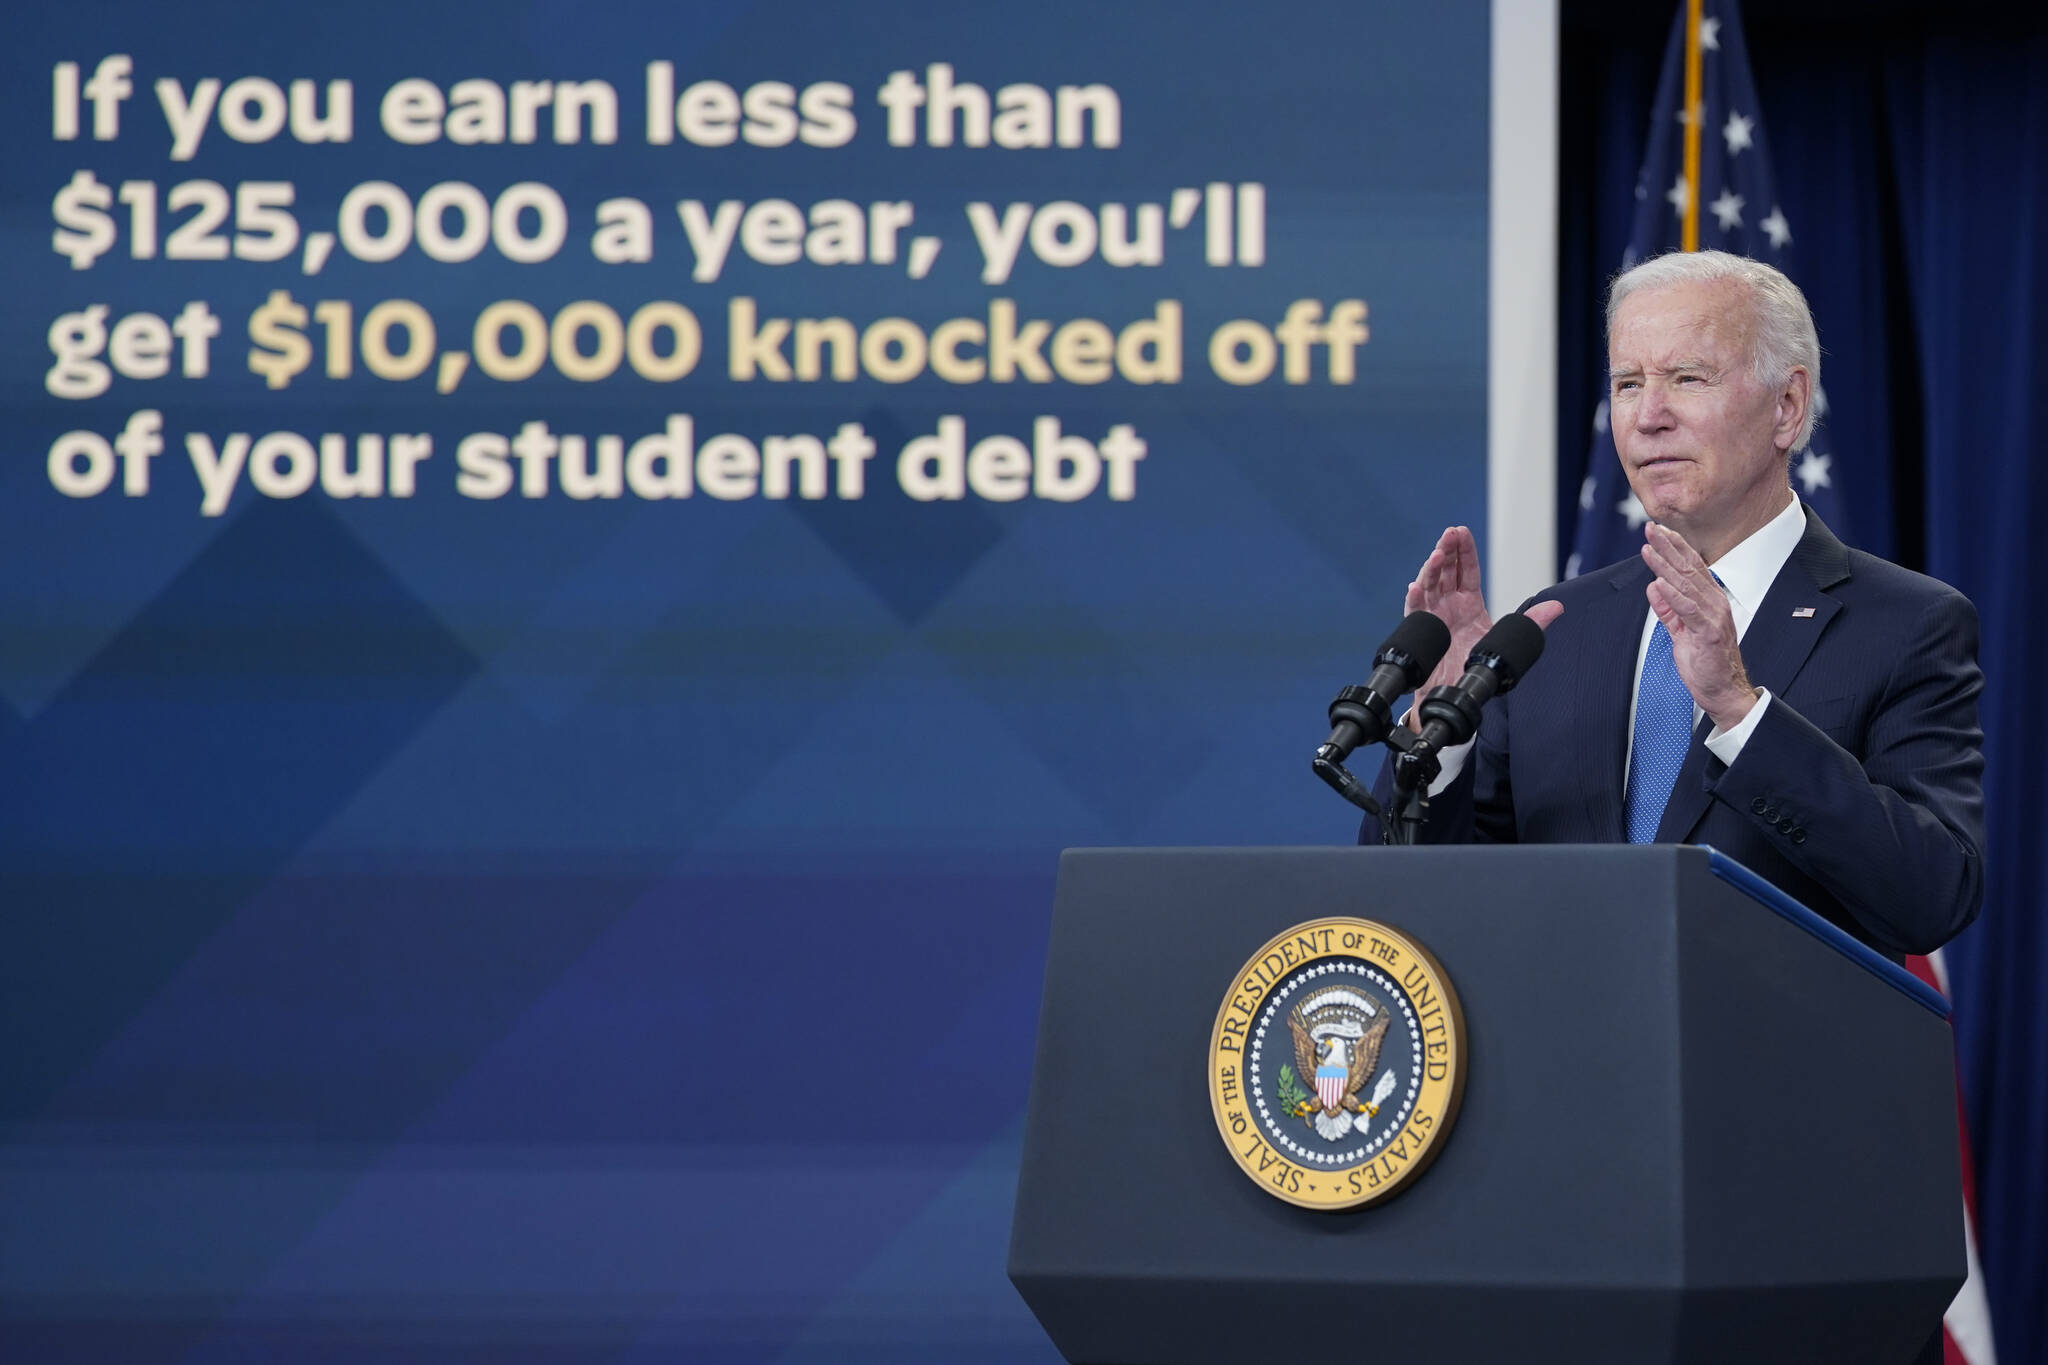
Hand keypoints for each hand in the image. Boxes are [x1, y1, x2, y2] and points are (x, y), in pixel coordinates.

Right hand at [1404, 526, 1563, 725]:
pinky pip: (1414, 613)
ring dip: (1431, 569)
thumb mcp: (1506, 641)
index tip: (1462, 531)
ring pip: (1429, 585)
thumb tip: (1557, 607)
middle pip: (1446, 571)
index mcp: (1469, 602)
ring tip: (1437, 555)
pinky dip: (1414, 599)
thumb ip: (1531, 624)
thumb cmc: (1479, 665)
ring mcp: (1433, 615)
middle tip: (1450, 534)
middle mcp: (1449, 604)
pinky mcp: (1420, 632)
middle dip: (1447, 551)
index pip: (1467, 570)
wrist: (1459, 693)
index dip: (1465, 551)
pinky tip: (1415, 587)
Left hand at [1641, 522, 1758, 729]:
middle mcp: (1713, 603)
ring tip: (1649, 548)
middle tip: (1651, 527)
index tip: (1657, 531)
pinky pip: (1688, 610)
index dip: (1674, 547)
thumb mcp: (1681, 632)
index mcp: (1709, 600)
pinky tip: (1658, 582)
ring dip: (1665, 565)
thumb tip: (1653, 587)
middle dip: (1668, 547)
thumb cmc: (1705, 662)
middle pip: (1688, 569)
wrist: (1724, 690)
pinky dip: (1672, 596)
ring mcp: (1713, 616)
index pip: (1690, 567)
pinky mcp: (1708, 632)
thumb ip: (1668, 610)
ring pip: (1685, 585)